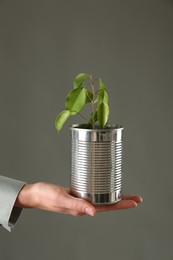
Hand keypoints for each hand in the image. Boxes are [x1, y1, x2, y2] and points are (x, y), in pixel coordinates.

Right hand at [15, 182, 141, 215]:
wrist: (35, 193)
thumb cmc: (45, 196)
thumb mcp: (61, 198)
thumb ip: (77, 205)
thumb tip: (93, 213)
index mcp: (81, 209)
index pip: (106, 208)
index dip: (121, 205)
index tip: (134, 202)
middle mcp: (83, 206)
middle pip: (107, 204)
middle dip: (122, 201)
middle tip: (136, 198)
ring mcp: (80, 200)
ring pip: (101, 199)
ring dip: (114, 196)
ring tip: (125, 194)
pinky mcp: (76, 194)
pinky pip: (93, 193)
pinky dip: (102, 191)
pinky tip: (105, 187)